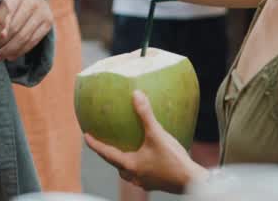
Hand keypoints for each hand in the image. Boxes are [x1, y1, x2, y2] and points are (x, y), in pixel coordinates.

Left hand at [0, 0, 52, 61]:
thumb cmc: (12, 4)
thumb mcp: (3, 3)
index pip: (8, 13)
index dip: (0, 28)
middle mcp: (32, 1)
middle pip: (16, 27)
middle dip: (2, 42)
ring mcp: (42, 12)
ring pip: (24, 36)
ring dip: (10, 50)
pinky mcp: (48, 22)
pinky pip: (33, 41)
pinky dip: (21, 51)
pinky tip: (10, 57)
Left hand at [84, 91, 206, 193]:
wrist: (191, 182)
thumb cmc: (173, 159)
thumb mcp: (157, 134)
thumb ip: (145, 114)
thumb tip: (136, 94)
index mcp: (130, 165)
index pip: (106, 153)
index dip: (95, 144)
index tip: (86, 136)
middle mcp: (134, 176)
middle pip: (116, 164)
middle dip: (109, 154)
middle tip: (104, 142)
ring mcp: (144, 182)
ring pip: (128, 171)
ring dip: (124, 160)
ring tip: (125, 149)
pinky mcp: (155, 183)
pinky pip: (140, 172)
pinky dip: (137, 163)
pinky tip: (146, 156)